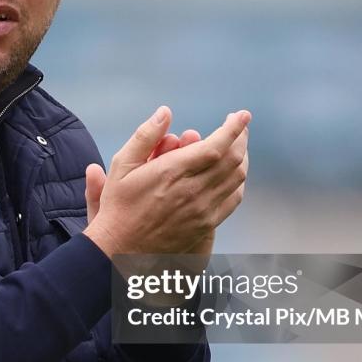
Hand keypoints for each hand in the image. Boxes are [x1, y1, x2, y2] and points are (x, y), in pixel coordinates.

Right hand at [83, 106, 249, 256]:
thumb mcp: (122, 165)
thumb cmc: (120, 205)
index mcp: (172, 172)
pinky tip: (232, 173)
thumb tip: (165, 111)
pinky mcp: (207, 224)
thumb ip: (145, 136)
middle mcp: (192, 191)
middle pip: (233, 160)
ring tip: (237, 145)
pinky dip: (238, 181)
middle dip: (241, 138)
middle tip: (239, 127)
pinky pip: (233, 198)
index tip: (241, 115)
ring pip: (237, 178)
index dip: (233, 128)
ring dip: (242, 157)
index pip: (216, 146)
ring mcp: (202, 210)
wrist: (122, 249)